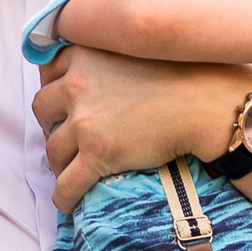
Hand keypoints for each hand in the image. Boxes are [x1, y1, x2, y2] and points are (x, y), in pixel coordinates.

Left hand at [34, 45, 251, 212]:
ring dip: (58, 161)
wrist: (207, 105)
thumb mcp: (141, 48)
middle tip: (67, 137)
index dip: (54, 90)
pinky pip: (67, 183)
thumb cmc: (187, 76)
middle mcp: (77, 83)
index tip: (63, 103)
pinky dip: (63, 196)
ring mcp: (84, 120)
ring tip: (71, 169)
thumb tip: (105, 73)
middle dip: (51, 125)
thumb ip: (114, 52)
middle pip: (43, 109)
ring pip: (52, 148)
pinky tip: (67, 202)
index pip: (49, 72)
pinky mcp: (97, 153)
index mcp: (86, 54)